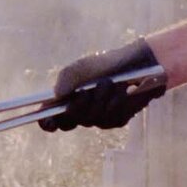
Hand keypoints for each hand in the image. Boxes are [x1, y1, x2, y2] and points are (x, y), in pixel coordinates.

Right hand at [39, 39, 166, 131]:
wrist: (138, 64)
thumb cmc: (107, 64)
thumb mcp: (84, 66)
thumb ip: (68, 77)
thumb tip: (57, 94)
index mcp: (67, 99)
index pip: (51, 118)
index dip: (47, 122)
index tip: (49, 122)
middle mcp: (80, 112)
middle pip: (72, 120)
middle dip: (80, 105)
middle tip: (86, 91)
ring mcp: (99, 118)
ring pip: (94, 119)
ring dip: (102, 99)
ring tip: (110, 83)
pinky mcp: (117, 120)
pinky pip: (113, 118)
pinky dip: (118, 102)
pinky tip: (123, 92)